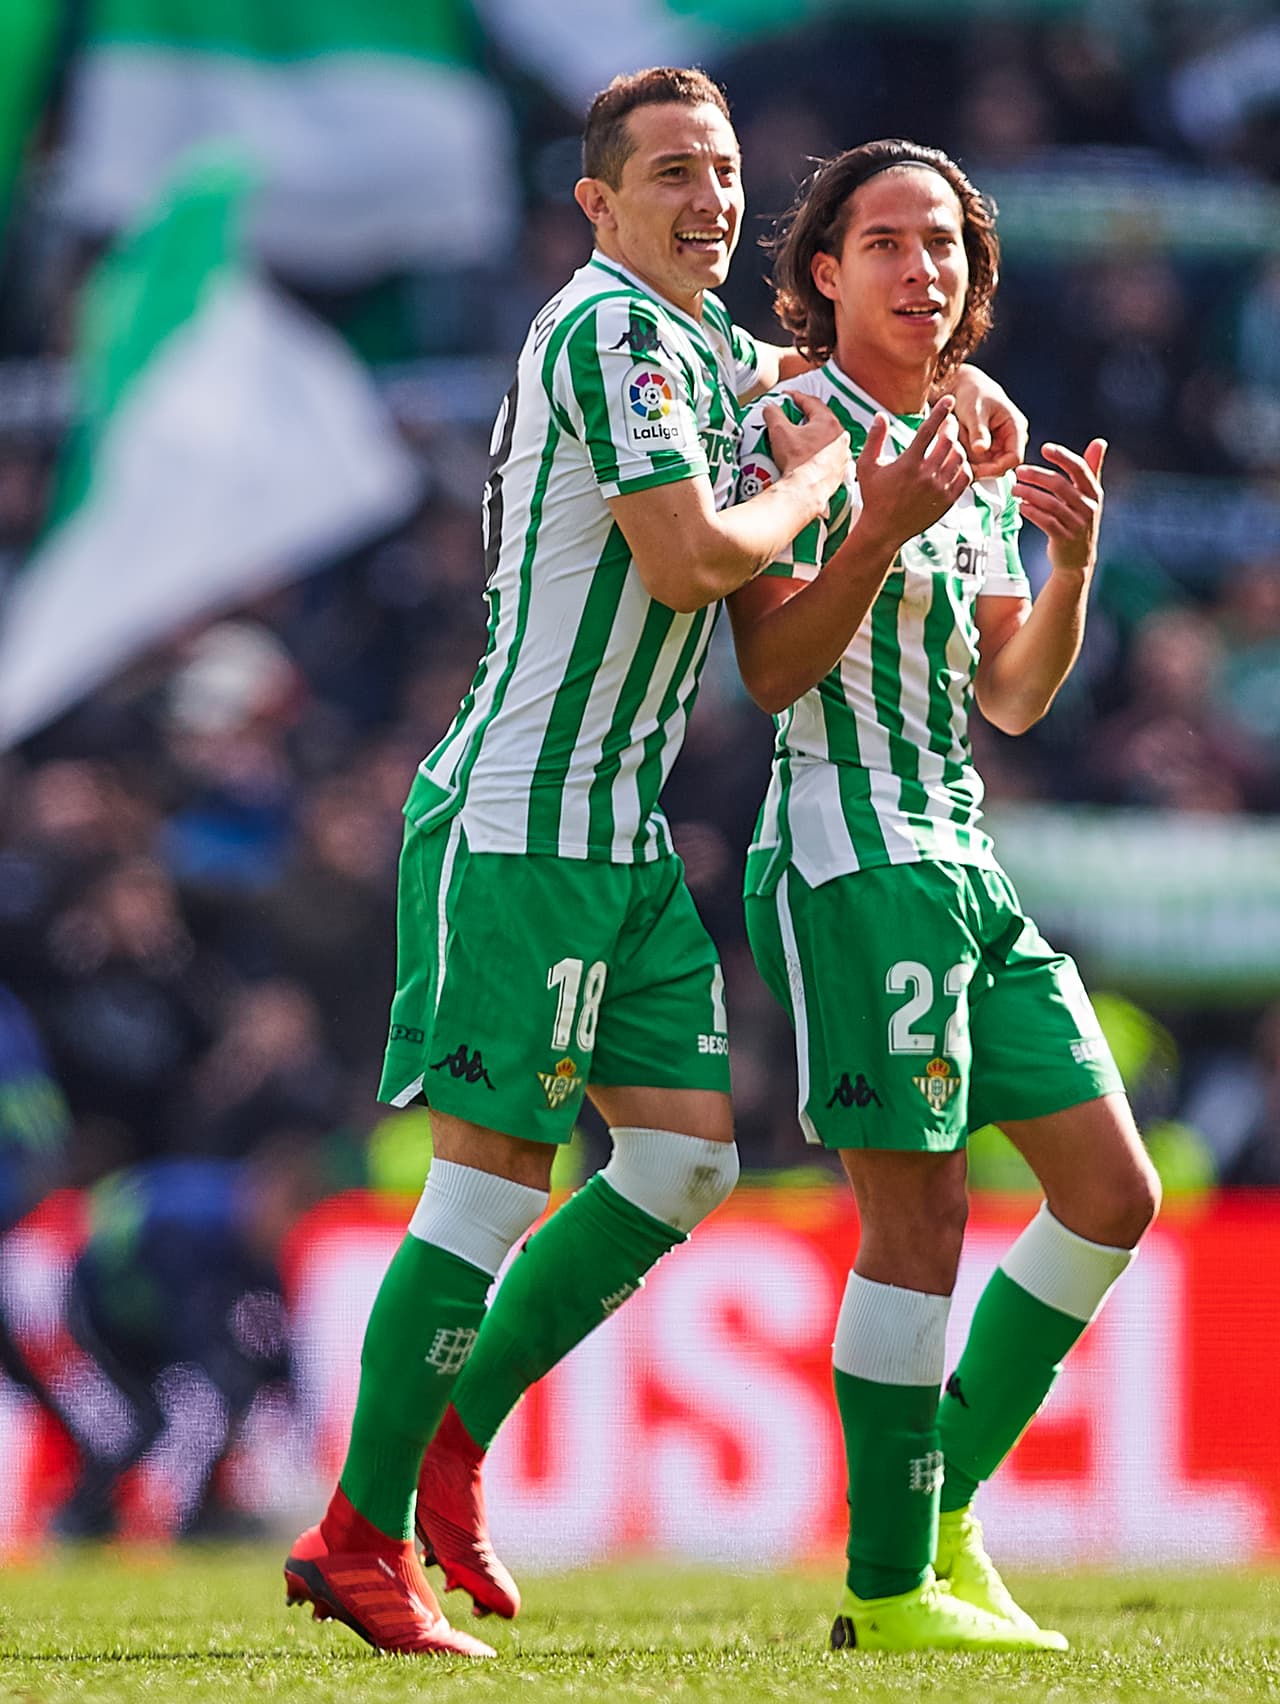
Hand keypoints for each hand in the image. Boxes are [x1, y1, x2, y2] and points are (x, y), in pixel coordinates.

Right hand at [763, 391, 849, 501]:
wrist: (806, 491)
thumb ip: (773, 414)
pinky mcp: (840, 470)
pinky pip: (829, 456)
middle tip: (794, 416)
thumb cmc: (797, 462)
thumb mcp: (779, 432)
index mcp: (828, 422)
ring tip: (801, 438)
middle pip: (822, 420)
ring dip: (815, 436)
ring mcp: (842, 454)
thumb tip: (770, 408)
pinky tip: (809, 457)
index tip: (787, 397)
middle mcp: (840, 436)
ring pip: (827, 439)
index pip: (811, 402)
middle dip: (807, 416)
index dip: (796, 397)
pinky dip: (819, 453)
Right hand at [854, 397, 971, 547]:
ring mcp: (939, 489)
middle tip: (949, 422)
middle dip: (951, 426)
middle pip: (949, 441)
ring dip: (958, 446)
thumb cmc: (874, 496)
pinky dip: (964, 466)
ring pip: (960, 458)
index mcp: (908, 463)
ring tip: (951, 443)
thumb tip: (880, 415)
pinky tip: (955, 463)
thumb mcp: (867, 466)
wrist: (884, 529)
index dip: (940, 411)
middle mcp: (926, 475)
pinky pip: (965, 477)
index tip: (949, 399)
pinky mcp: (947, 501)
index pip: (928, 430)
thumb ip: (874, 439)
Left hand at [950, 364, 1027, 479]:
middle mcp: (1011, 437)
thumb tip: (981, 449)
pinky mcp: (988, 447)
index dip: (995, 469)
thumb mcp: (974, 411)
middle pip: (999, 466)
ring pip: (986, 465)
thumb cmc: (971, 392)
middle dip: (979, 465)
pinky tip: (958, 443)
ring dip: (970, 460)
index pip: (1014, 459)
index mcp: (1016, 427)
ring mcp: (1000, 443)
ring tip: (958, 441)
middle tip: (959, 459)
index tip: (975, 471)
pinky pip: (977, 460)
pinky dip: (966, 456)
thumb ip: (978, 431)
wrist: (961, 385)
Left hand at [1014, 438, 1105, 575]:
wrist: (1077, 560)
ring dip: (1029, 493)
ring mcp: (1077, 524)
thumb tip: (1100, 442)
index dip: (1062, 457)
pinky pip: (1046, 522)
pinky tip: (1021, 505)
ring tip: (1014, 488)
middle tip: (1019, 470)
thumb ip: (1092, 469)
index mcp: (1094, 493)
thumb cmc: (1079, 521)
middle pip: (1060, 485)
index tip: (1045, 448)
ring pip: (1050, 503)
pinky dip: (1031, 512)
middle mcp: (1088, 507)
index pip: (1079, 469)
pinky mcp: (1064, 539)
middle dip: (1037, 475)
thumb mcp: (1089, 496)